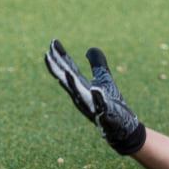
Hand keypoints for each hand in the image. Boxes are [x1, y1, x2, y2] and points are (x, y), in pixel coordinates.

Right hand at [44, 40, 146, 154]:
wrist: (121, 126)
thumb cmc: (110, 102)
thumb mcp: (103, 79)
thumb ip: (97, 64)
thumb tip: (90, 49)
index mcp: (81, 86)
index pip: (68, 68)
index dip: (60, 56)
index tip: (52, 42)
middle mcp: (82, 95)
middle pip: (67, 79)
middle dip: (57, 68)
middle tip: (47, 54)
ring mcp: (92, 104)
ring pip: (79, 93)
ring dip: (72, 83)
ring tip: (66, 71)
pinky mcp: (105, 113)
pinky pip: (100, 104)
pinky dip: (97, 97)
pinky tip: (95, 89)